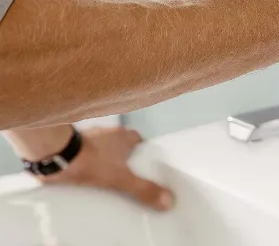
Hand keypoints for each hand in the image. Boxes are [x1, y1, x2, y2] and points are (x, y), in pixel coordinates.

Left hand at [39, 127, 174, 211]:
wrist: (56, 155)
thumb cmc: (91, 160)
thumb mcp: (121, 178)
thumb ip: (143, 189)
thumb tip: (168, 201)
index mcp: (123, 136)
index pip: (138, 139)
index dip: (141, 150)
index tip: (143, 163)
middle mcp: (107, 132)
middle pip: (119, 144)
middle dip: (121, 157)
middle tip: (124, 174)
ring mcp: (88, 137)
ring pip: (100, 148)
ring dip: (102, 158)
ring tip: (103, 177)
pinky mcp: (72, 145)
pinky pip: (83, 154)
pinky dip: (84, 162)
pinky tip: (83, 176)